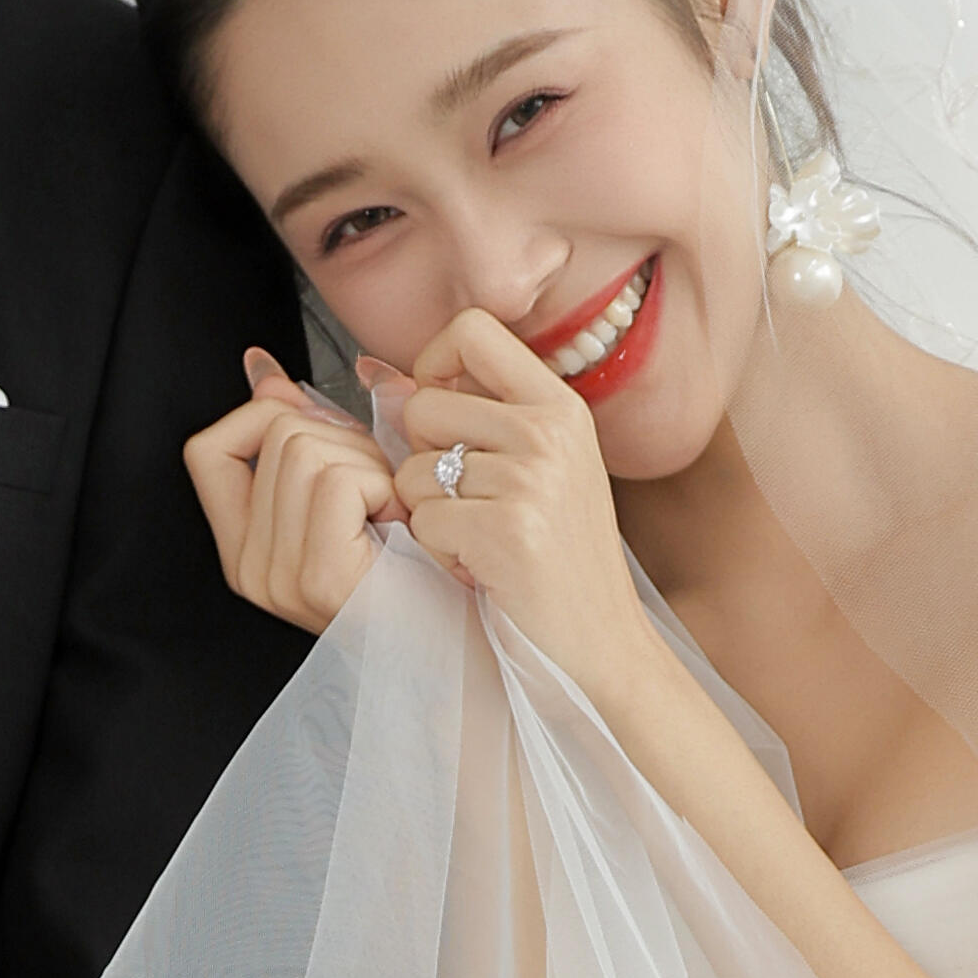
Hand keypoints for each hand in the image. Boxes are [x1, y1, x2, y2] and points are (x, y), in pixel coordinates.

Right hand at [181, 349, 401, 632]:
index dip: (258, 414)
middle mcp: (250, 568)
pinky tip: (400, 528)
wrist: (468, 649)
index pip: (208, 450)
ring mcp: (277, 577)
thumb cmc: (425, 572)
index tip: (315, 422)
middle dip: (345, 442)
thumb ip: (308, 434)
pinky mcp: (317, 577)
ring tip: (393, 516)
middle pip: (276, 433)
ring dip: (369, 464)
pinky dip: (382, 487)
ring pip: (306, 448)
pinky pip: (338, 478)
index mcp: (247, 551)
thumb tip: (264, 368)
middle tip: (382, 498)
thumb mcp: (356, 489)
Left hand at [391, 308, 655, 704]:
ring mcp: (531, 479)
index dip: (433, 366)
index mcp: (560, 406)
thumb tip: (373, 372)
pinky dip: (439, 554)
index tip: (440, 417)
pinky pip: (422, 521)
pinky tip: (481, 569)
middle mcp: (550, 431)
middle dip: (420, 460)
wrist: (604, 647)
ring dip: (429, 516)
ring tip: (478, 541)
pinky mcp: (507, 531)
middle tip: (466, 504)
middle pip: (422, 405)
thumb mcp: (533, 470)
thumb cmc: (560, 560)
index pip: (471, 330)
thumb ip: (465, 417)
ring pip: (411, 472)